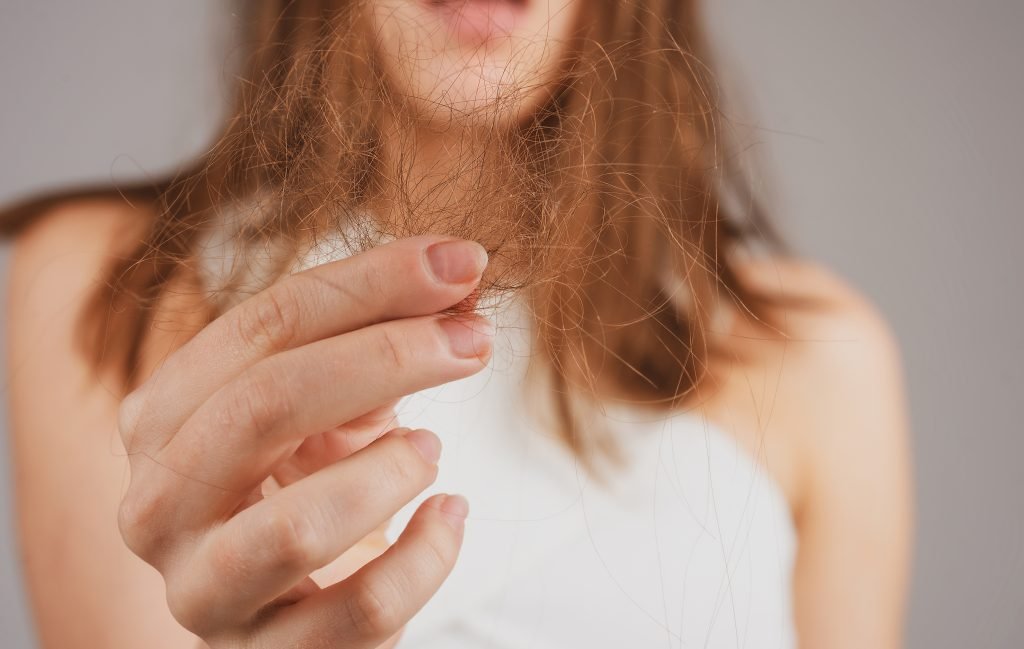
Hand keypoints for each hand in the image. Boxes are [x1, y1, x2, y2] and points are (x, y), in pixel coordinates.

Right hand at [116, 235, 491, 647]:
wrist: (289, 602)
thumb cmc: (308, 480)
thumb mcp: (325, 402)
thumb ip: (374, 335)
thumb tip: (459, 272)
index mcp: (160, 419)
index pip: (261, 326)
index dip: (371, 283)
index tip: (462, 263)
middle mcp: (158, 506)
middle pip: (263, 405)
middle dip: (386, 357)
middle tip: (473, 339)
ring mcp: (206, 591)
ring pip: (294, 528)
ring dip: (388, 472)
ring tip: (433, 447)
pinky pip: (361, 611)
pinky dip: (426, 555)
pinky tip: (450, 515)